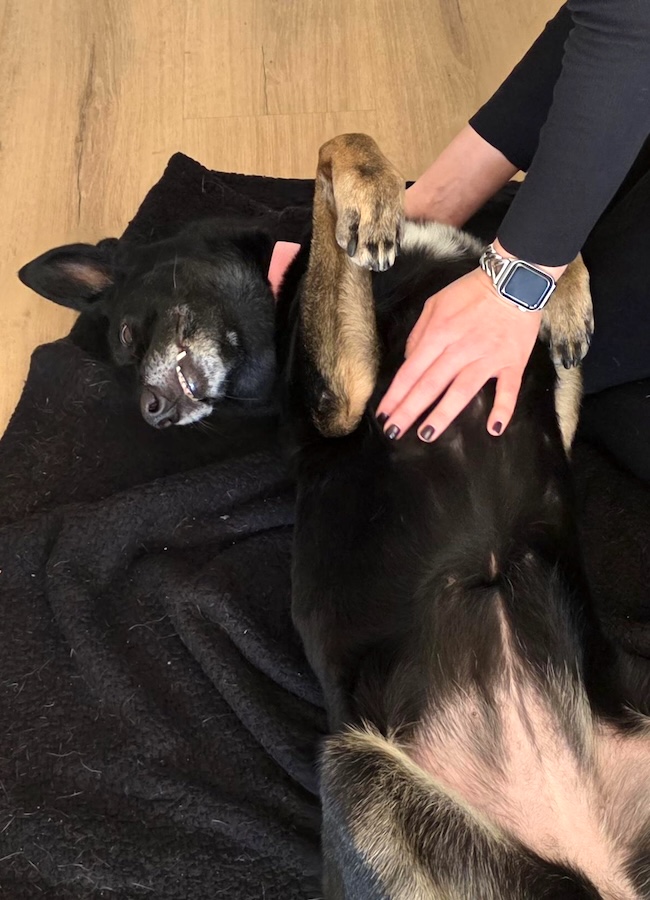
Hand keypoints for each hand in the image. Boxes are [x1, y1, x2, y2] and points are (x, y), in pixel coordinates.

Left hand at [376, 267, 542, 439]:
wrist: (516, 280)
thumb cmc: (472, 292)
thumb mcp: (436, 304)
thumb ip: (419, 333)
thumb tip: (408, 361)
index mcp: (439, 333)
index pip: (411, 370)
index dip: (396, 394)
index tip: (383, 413)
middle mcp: (460, 348)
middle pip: (430, 384)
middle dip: (409, 410)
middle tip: (393, 432)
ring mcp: (488, 357)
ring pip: (461, 390)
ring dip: (443, 414)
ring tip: (426, 435)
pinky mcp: (513, 362)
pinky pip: (508, 389)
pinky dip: (503, 409)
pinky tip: (494, 429)